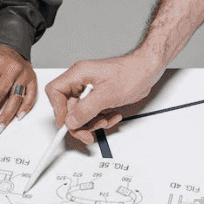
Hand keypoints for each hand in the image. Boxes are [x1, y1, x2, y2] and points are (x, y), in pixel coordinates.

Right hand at [45, 53, 163, 144]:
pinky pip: (92, 111)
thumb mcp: (106, 95)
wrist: (148, 70)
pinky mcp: (99, 94)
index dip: (58, 109)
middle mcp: (82, 79)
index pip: (55, 91)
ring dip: (92, 121)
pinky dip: (100, 118)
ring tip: (105, 121)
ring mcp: (90, 87)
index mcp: (79, 73)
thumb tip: (71, 121)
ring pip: (80, 112)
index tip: (66, 124)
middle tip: (87, 133)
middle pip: (68, 106)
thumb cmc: (132, 73)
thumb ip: (86, 110)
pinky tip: (111, 116)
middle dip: (79, 122)